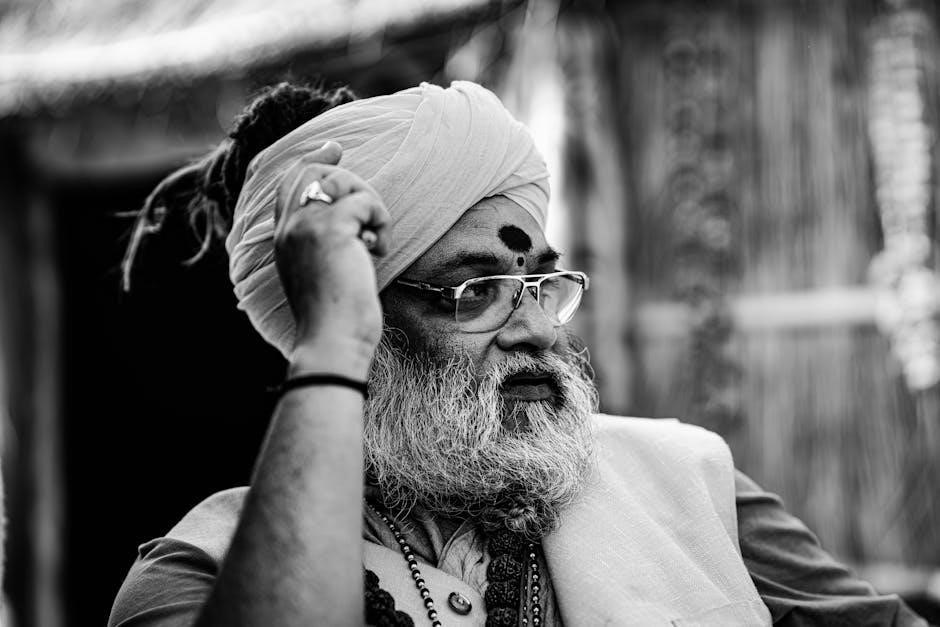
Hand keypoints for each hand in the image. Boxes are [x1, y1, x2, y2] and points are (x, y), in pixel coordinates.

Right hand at [274, 142, 389, 366]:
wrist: (332, 340)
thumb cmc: (336, 319)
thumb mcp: (324, 274)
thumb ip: (326, 246)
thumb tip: (354, 225)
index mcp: (283, 239)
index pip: (290, 183)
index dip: (313, 160)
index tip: (334, 148)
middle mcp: (289, 228)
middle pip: (314, 172)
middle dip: (351, 182)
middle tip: (371, 211)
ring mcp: (306, 226)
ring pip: (343, 182)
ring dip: (370, 206)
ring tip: (374, 242)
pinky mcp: (331, 229)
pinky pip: (365, 202)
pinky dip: (380, 223)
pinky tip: (377, 250)